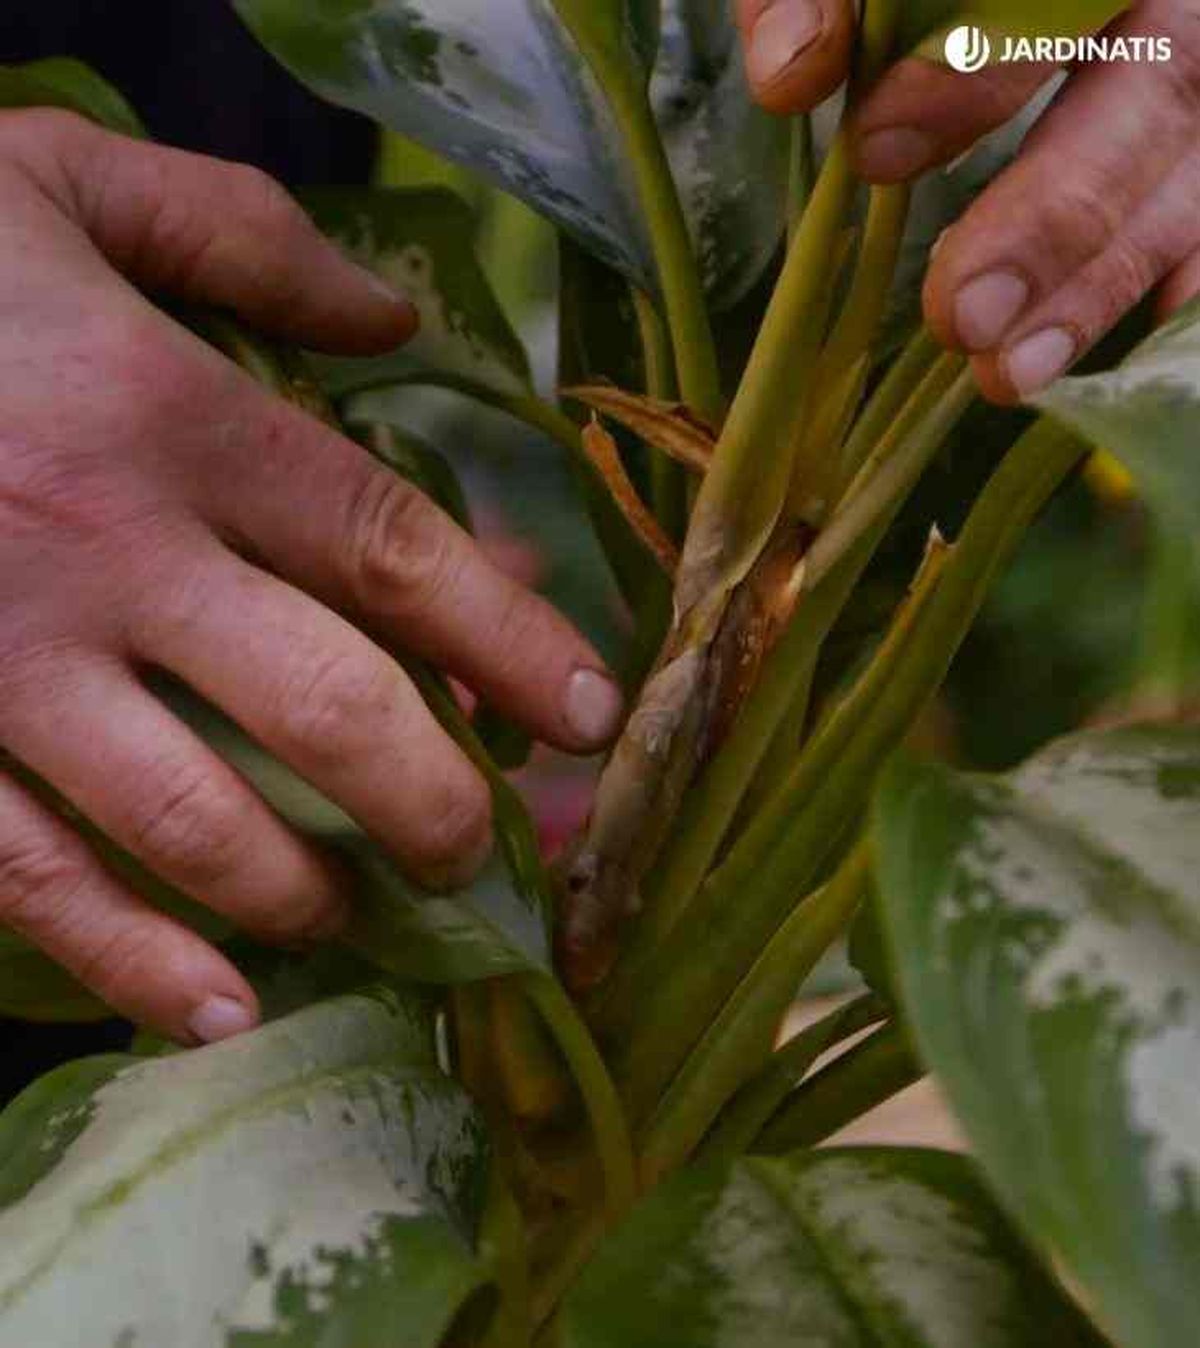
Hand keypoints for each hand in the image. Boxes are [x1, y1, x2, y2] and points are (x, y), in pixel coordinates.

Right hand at [0, 111, 622, 1043]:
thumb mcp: (69, 189)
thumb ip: (241, 236)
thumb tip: (395, 321)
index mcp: (173, 416)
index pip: (394, 549)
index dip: (514, 640)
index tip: (590, 716)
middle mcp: (108, 553)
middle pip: (327, 708)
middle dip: (432, 799)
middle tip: (482, 846)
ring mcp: (3, 663)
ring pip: (191, 818)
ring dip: (303, 891)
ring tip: (362, 916)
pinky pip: (29, 877)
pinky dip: (127, 960)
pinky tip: (213, 1008)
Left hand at [736, 0, 1199, 400]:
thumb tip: (792, 72)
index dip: (969, 77)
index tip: (873, 150)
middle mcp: (1175, 6)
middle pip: (1151, 99)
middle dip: (1051, 217)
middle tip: (960, 316)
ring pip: (1186, 183)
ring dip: (1094, 288)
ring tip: (1004, 374)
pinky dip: (1175, 290)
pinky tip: (1112, 356)